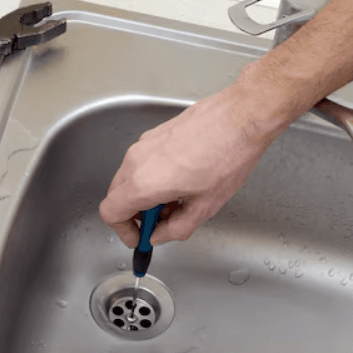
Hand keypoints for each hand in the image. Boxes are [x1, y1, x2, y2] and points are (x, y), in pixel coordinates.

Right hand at [99, 80, 286, 247]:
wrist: (241, 116)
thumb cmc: (228, 155)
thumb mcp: (205, 206)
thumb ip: (176, 228)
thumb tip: (160, 235)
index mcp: (144, 182)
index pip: (110, 213)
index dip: (123, 231)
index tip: (139, 237)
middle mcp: (136, 161)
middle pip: (116, 196)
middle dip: (134, 215)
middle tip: (159, 223)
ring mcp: (143, 144)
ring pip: (128, 178)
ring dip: (144, 196)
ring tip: (176, 200)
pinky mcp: (154, 134)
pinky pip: (140, 162)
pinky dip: (150, 178)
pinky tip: (180, 180)